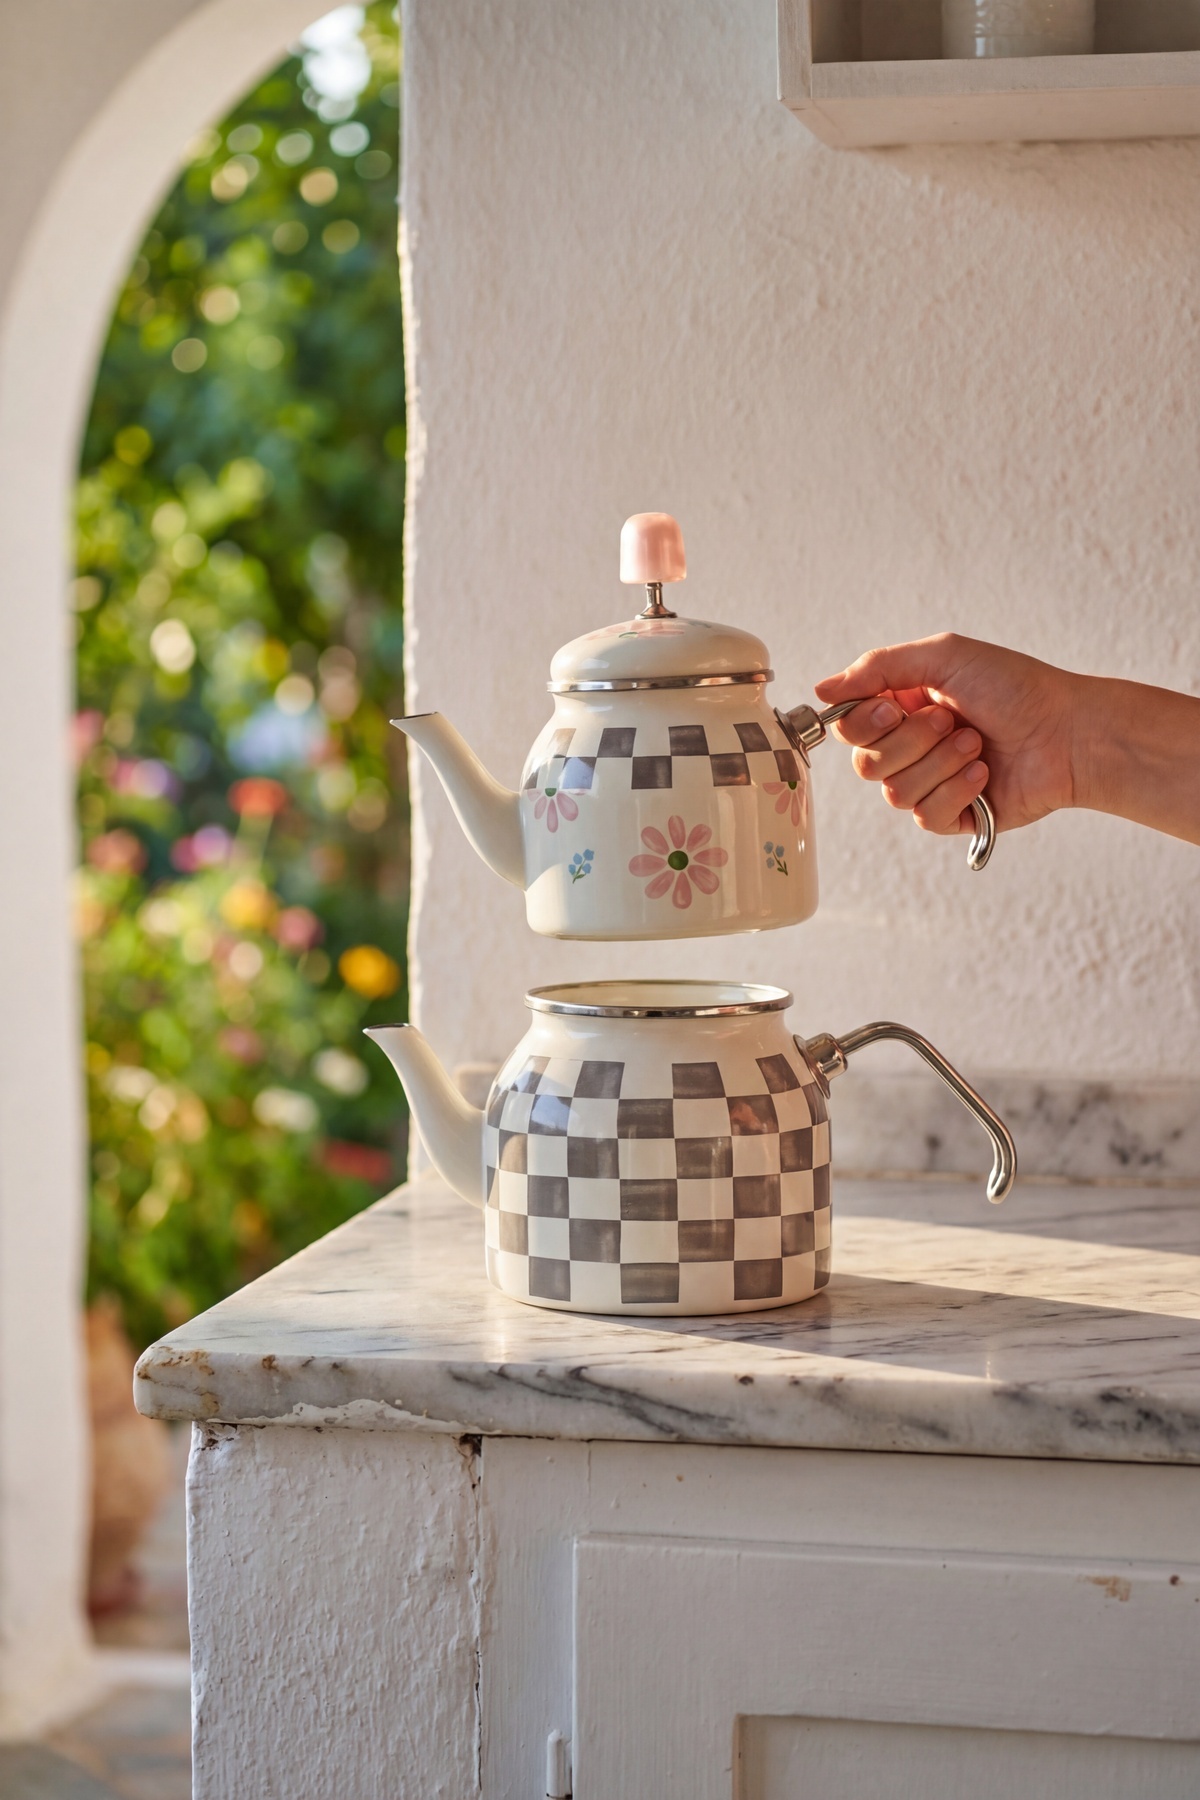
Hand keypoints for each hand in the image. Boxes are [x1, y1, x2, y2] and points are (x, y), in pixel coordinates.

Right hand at [813, 634, 1079, 836]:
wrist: (1067, 731)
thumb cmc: (1014, 686)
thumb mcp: (944, 656)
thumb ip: (877, 668)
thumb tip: (820, 690)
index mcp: (901, 707)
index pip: (848, 726)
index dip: (862, 723)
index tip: (893, 709)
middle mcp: (910, 746)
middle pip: (865, 764)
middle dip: (910, 742)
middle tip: (951, 720)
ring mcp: (929, 783)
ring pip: (894, 793)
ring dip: (940, 763)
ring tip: (977, 743)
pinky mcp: (952, 815)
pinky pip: (925, 816)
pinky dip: (956, 790)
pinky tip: (984, 773)